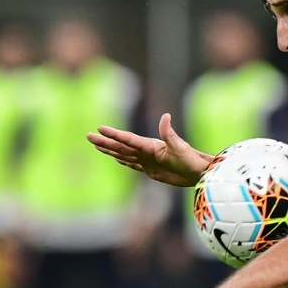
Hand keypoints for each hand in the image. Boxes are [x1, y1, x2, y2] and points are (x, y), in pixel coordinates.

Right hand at [87, 113, 211, 186]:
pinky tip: (115, 157)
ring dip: (109, 149)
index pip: (127, 139)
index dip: (113, 134)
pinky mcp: (150, 170)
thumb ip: (169, 133)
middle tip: (88, 135)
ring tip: (96, 144)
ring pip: (123, 154)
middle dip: (104, 141)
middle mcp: (146, 151)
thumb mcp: (180, 146)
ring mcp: (147, 160)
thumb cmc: (191, 159)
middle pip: (120, 146)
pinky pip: (132, 164)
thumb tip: (165, 115)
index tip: (99, 128)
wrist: (198, 172)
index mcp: (150, 145)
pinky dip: (122, 160)